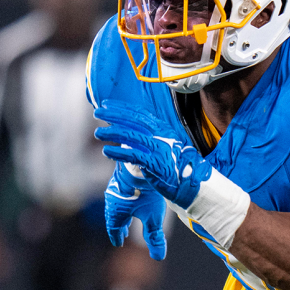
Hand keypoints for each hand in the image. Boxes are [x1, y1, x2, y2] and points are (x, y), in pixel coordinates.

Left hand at [94, 99, 211, 208]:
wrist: (193, 184)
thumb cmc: (175, 166)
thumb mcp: (163, 146)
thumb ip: (148, 137)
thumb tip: (128, 130)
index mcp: (163, 129)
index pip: (140, 113)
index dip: (122, 108)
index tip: (106, 104)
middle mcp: (161, 135)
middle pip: (133, 120)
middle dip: (113, 115)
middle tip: (96, 112)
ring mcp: (159, 148)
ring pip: (131, 136)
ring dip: (112, 133)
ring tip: (98, 133)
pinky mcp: (156, 163)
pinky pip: (133, 155)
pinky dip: (118, 153)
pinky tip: (107, 151)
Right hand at [105, 161, 167, 259]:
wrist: (141, 164)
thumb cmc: (146, 193)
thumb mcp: (153, 217)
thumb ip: (155, 237)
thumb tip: (158, 257)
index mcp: (115, 213)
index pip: (113, 229)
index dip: (117, 237)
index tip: (119, 243)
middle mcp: (112, 201)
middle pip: (113, 217)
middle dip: (119, 226)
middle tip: (123, 233)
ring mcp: (115, 188)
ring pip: (116, 205)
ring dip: (121, 213)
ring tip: (128, 217)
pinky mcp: (120, 178)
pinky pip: (120, 194)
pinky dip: (124, 201)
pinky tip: (132, 198)